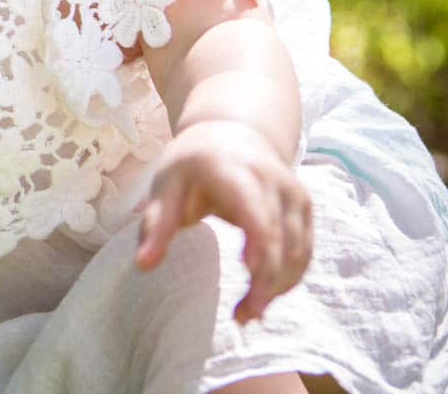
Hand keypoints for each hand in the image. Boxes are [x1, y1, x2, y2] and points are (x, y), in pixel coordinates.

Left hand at [134, 119, 313, 323]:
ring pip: (299, 250)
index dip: (261, 248)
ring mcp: (295, 195)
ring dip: (279, 286)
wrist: (232, 130)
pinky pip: (305, 250)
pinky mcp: (305, 209)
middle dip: (267, 282)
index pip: (257, 214)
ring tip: (248, 313)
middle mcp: (274, 182)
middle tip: (242, 317)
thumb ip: (156, 224)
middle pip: (282, 240)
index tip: (251, 280)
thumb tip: (143, 264)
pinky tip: (264, 294)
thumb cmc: (193, 162)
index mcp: (235, 171)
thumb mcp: (165, 185)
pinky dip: (289, 277)